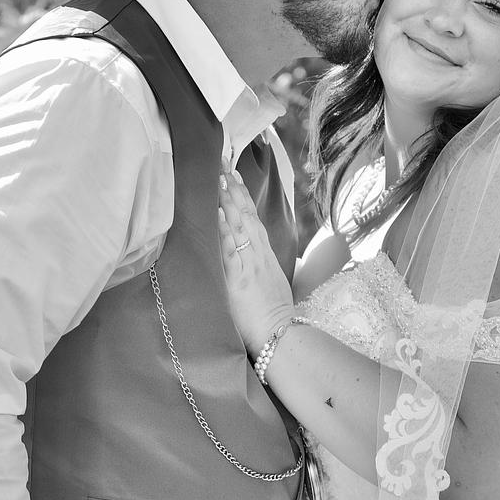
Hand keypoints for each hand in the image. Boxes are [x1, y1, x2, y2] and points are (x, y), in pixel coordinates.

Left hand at [218, 168, 294, 352]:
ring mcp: (249, 265)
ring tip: (218, 176)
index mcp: (265, 258)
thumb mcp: (271, 287)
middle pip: (246, 215)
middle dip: (233, 188)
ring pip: (239, 225)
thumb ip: (260, 271)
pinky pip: (231, 248)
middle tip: (222, 163)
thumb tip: (253, 262)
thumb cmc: (274, 317)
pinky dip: (225, 228)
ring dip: (228, 200)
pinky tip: (218, 211)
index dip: (242, 198)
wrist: (281, 336)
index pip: (252, 220)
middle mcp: (258, 256)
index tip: (233, 177)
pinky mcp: (239, 279)